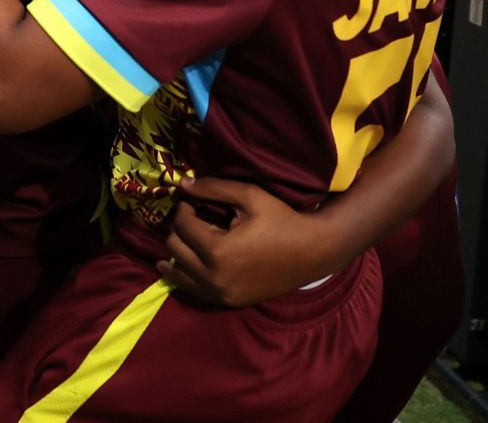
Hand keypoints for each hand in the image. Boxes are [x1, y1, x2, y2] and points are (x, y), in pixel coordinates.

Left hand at [159, 176, 340, 306]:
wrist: (312, 253)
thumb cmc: (282, 220)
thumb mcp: (249, 196)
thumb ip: (213, 188)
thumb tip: (182, 184)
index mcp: (218, 250)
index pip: (182, 226)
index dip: (184, 209)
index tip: (192, 201)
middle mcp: (214, 277)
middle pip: (175, 247)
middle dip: (180, 229)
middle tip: (194, 217)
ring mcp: (220, 294)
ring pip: (178, 272)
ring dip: (179, 251)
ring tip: (189, 237)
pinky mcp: (227, 302)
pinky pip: (192, 289)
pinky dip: (184, 273)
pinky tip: (179, 263)